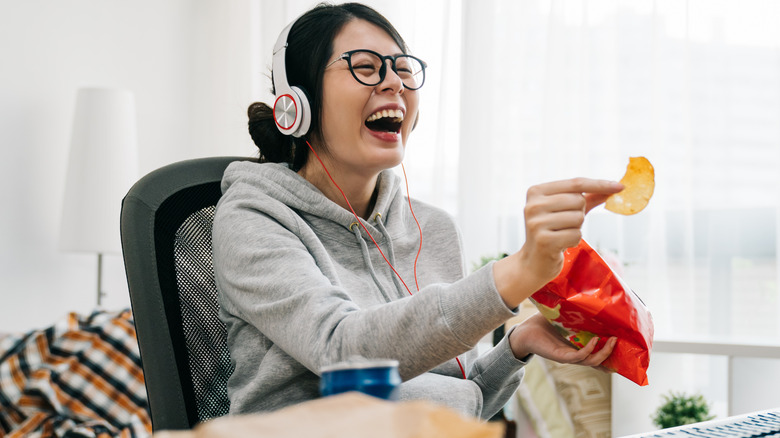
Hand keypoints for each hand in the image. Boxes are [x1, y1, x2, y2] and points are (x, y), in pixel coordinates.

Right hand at [493, 178, 622, 306]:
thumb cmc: (553, 232)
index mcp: (536, 192)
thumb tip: (614, 187)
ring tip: (561, 234)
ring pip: (578, 218)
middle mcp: (533, 205)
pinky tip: (561, 244)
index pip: (575, 183)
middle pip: (578, 200)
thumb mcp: (566, 211)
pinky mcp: (543, 240)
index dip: (599, 184)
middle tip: (565, 224)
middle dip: (580, 213)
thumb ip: (588, 198)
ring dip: (576, 228)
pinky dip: (574, 240)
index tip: (620, 186)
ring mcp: (536, 223)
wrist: (534, 261)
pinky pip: (576, 235)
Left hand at [509, 313, 616, 367]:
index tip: (625, 346)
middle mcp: (575, 354)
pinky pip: (579, 356)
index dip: (610, 353)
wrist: (523, 332)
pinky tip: (595, 340)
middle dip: (612, 354)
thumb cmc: (542, 323)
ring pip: (592, 360)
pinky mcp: (560, 356)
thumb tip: (585, 291)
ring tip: (613, 340)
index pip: (597, 353)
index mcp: (577, 346)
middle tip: (622, 342)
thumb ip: (574, 309)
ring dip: (604, 352)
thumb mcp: (563, 316)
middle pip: (599, 361)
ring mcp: (568, 356)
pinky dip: (589, 349)